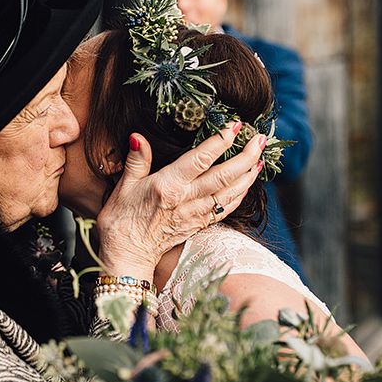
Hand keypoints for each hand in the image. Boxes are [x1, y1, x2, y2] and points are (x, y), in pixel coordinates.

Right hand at [97, 122, 265, 279]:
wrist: (126, 255)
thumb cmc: (121, 220)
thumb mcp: (124, 186)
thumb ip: (137, 160)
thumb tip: (137, 137)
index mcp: (168, 186)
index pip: (201, 159)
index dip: (220, 141)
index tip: (235, 126)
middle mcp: (186, 199)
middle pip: (225, 175)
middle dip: (246, 156)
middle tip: (261, 139)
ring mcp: (195, 214)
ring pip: (231, 193)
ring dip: (248, 176)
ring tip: (260, 159)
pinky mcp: (198, 225)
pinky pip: (225, 209)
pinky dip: (239, 196)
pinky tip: (246, 185)